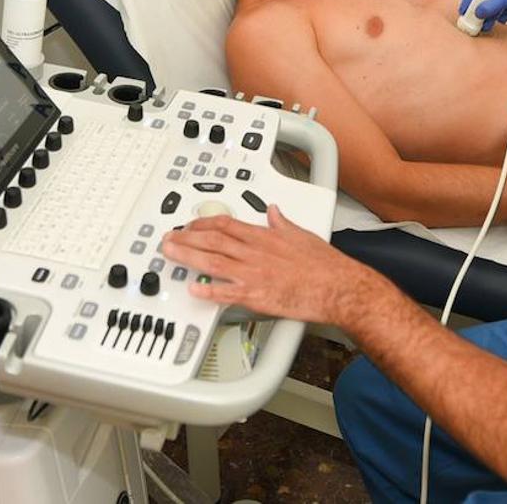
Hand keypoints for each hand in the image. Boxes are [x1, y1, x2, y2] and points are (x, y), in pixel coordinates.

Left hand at [161, 205, 372, 324]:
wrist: (338, 286)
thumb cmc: (324, 265)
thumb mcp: (301, 234)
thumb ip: (282, 222)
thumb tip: (273, 211)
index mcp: (264, 236)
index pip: (225, 224)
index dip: (202, 224)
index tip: (189, 226)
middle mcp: (255, 253)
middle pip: (212, 241)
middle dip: (186, 238)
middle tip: (168, 239)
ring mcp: (254, 274)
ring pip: (212, 263)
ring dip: (188, 257)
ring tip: (170, 254)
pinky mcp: (257, 297)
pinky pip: (226, 294)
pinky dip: (208, 292)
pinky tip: (193, 289)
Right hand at [457, 0, 506, 31]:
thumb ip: (491, 5)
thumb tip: (478, 13)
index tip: (464, 11)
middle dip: (478, 9)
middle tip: (473, 21)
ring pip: (494, 1)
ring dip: (489, 13)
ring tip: (484, 25)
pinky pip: (504, 6)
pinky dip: (500, 14)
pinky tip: (498, 21)